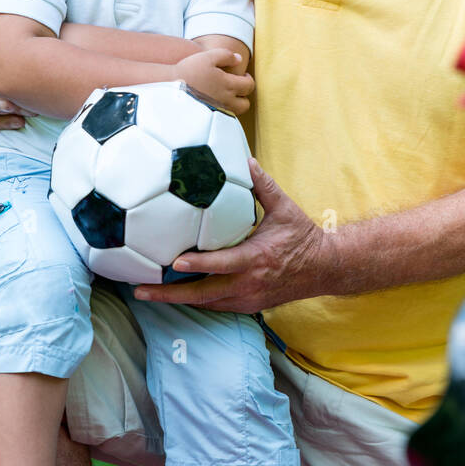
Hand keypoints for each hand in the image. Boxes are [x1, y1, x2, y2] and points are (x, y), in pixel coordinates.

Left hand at [133, 158, 333, 310]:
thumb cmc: (303, 237)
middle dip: (170, 294)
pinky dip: (196, 301)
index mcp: (257, 258)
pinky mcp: (249, 306)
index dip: (198, 263)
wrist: (324, 268)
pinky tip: (177, 295)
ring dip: (177, 300)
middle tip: (140, 290)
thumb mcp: (285, 208)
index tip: (174, 261)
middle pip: (203, 294)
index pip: (222, 263)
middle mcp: (249, 283)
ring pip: (206, 303)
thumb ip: (263, 185)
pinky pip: (217, 306)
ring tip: (148, 293)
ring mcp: (248, 298)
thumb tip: (245, 159)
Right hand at [175, 48, 253, 116]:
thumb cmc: (188, 71)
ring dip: (235, 105)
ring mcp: (216, 111)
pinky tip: (214, 103)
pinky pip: (222, 118)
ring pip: (234, 113)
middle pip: (245, 104)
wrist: (169, 87)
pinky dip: (223, 111)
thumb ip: (225, 55)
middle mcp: (225, 101)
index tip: (242, 76)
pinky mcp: (207, 118)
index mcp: (228, 85)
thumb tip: (239, 59)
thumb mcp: (207, 57)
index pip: (249, 86)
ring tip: (226, 96)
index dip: (248, 79)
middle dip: (244, 95)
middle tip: (237, 87)